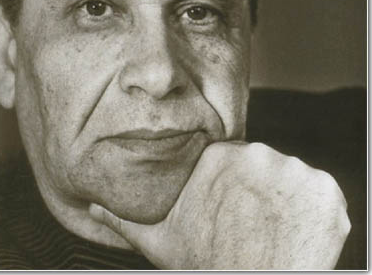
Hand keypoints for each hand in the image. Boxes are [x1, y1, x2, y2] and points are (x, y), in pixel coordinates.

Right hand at [89, 142, 349, 268]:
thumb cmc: (206, 265)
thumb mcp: (157, 241)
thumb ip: (124, 217)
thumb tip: (91, 205)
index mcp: (217, 156)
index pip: (230, 159)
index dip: (232, 185)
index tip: (231, 207)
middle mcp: (255, 154)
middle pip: (261, 164)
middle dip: (257, 189)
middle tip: (250, 222)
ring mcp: (293, 170)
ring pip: (289, 176)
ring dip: (285, 198)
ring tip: (271, 229)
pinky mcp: (325, 189)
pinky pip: (320, 190)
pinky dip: (313, 208)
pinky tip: (295, 231)